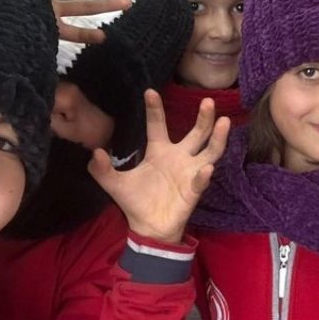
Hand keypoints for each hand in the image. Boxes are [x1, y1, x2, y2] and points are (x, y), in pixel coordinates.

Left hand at [89, 89, 230, 243]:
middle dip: (203, 117)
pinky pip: (201, 181)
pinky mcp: (193, 190)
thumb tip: (95, 152)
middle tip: (207, 100)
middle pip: (197, 133)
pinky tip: (206, 169)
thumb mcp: (115, 184)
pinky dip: (204, 175)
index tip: (149, 91)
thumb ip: (102, 170)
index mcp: (159, 151)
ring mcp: (190, 172)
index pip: (158, 125)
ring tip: (224, 121)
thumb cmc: (136, 201)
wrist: (149, 228)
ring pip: (210, 151)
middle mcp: (179, 156)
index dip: (154, 109)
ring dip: (217, 137)